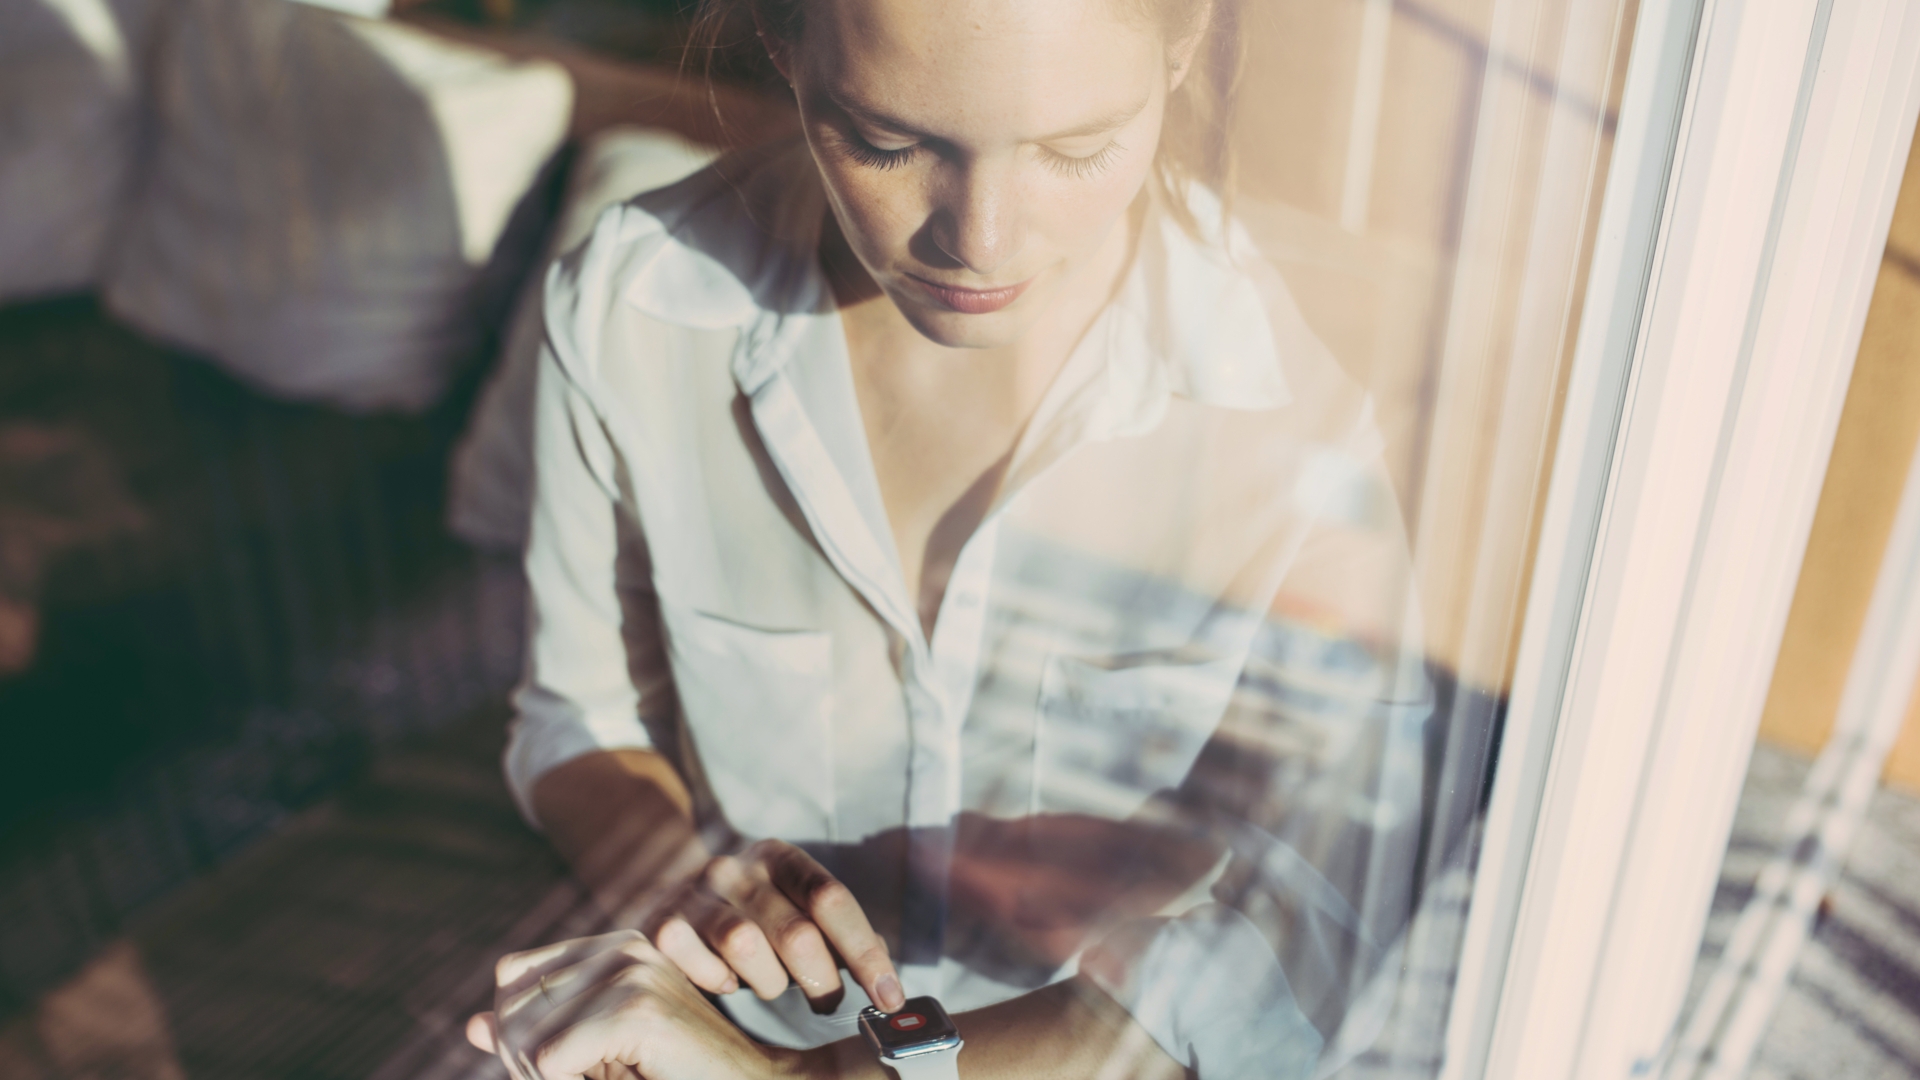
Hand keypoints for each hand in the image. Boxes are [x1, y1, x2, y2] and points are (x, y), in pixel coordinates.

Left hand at [466, 930, 802, 1079]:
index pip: (512, 977)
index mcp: (614, 947)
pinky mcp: (638, 1010)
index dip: (517, 1033)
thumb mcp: (597, 1058)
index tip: (563, 1067)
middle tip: (584, 1079)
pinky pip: (550, 1063)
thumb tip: (470, 1025)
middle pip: (510, 1009)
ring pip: (523, 1040)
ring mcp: (632, 974)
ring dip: (544, 1079)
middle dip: (525, 1064)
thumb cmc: (677, 1077)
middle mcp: (621, 947)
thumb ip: (535, 1036)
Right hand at [639, 839, 904, 1013]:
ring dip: (769, 983)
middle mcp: (737, 868)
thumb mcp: (793, 906)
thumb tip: (886, 977)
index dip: (866, 953)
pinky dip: (717, 981)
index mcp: (780, 858)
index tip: (890, 996)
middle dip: (823, 981)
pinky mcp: (661, 922)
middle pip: (796, 933)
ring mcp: (695, 893)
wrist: (667, 894)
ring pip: (746, 948)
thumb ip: (836, 931)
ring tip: (770, 985)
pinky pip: (697, 963)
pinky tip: (726, 981)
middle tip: (828, 1001)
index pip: (833, 900)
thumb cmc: (751, 913)